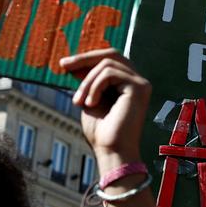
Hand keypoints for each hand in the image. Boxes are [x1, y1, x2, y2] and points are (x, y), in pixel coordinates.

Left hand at [60, 48, 151, 167]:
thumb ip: (88, 81)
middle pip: (111, 54)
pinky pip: (110, 73)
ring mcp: (141, 84)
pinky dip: (94, 86)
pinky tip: (90, 104)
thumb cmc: (101, 132)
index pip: (109, 60)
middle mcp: (138, 82)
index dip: (87, 59)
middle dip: (85, 58)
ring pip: (107, 64)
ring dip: (87, 82)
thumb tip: (75, 62)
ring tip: (79, 101)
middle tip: (64, 65)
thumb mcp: (89, 99)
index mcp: (128, 85)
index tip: (64, 65)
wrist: (111, 151)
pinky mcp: (139, 88)